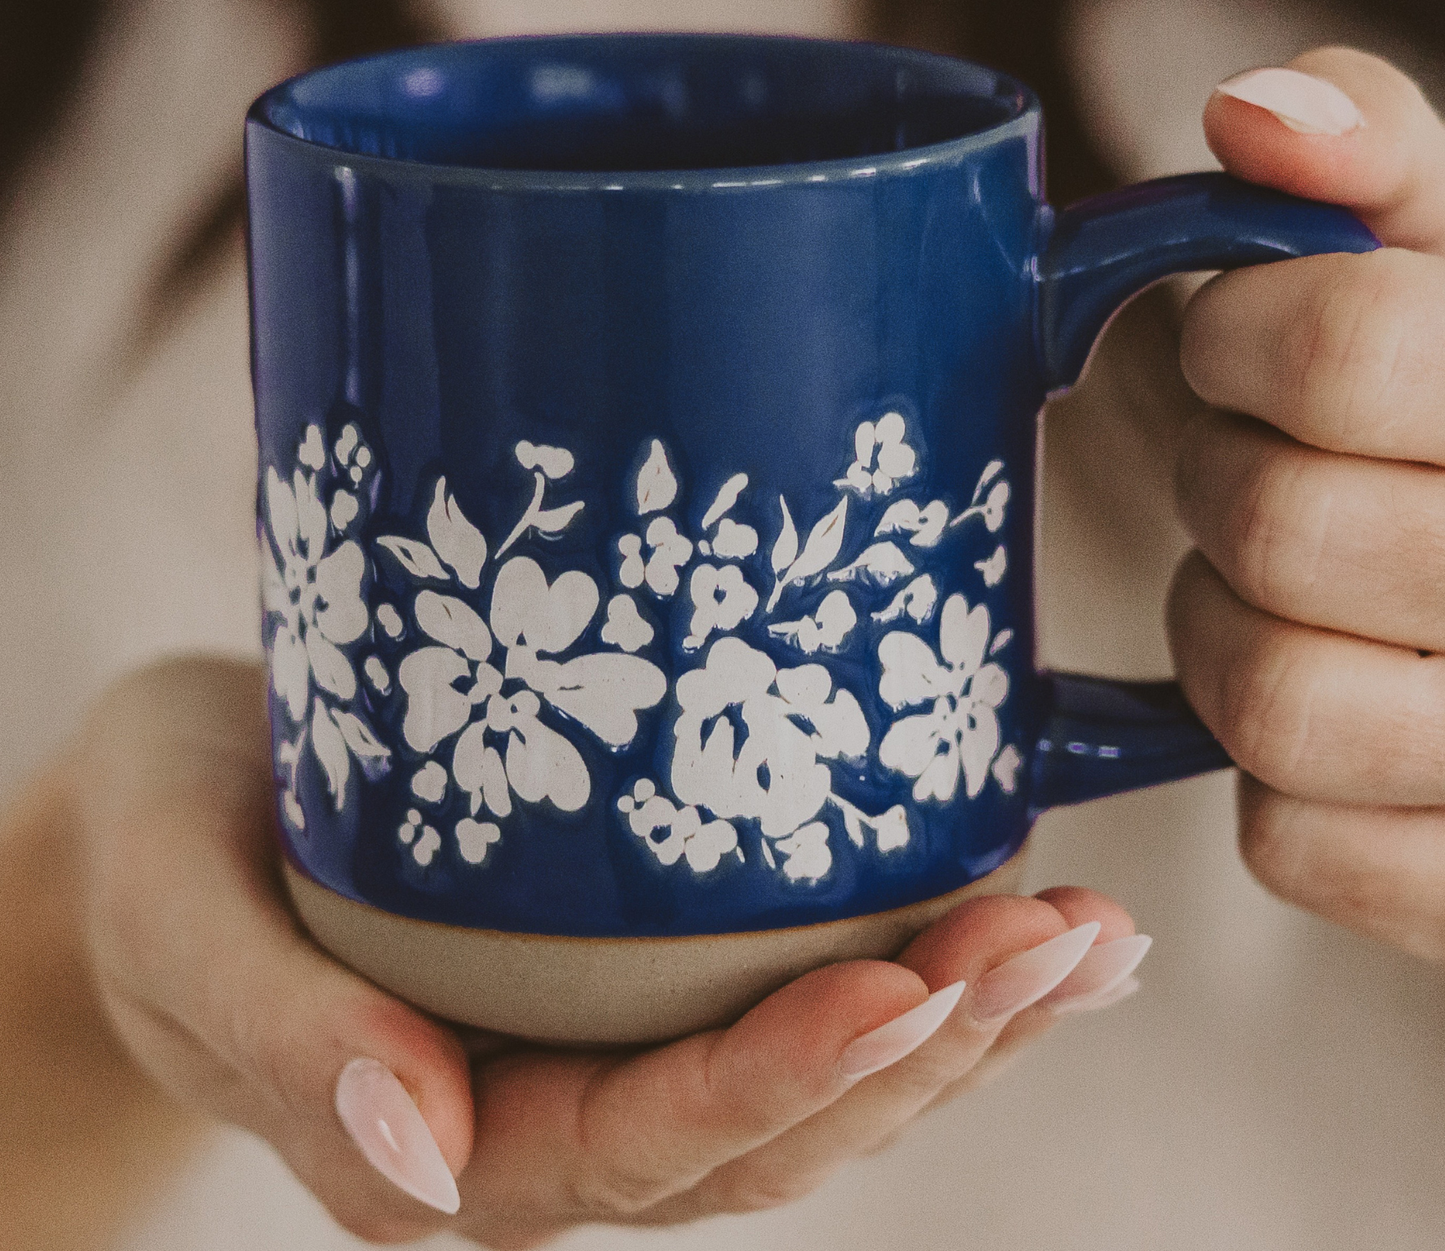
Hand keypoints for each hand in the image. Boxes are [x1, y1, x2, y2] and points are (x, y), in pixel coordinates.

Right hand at [77, 657, 1144, 1244]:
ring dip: (966, 1019)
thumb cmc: (169, 865)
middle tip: (1060, 938)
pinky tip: (1026, 918)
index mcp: (448, 1150)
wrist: (177, 818)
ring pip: (814, 1082)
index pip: (649, 1145)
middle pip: (772, 1127)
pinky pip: (797, 1004)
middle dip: (931, 1044)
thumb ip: (282, 1042)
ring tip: (1091, 935)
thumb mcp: (181, 931)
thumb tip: (425, 1149)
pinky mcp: (633, 981)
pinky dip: (923, 974)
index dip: (785, 1079)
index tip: (909, 989)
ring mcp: (605, 1060)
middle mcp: (552, 1127)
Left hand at [1169, 47, 1444, 961]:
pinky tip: (1351, 712)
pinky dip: (1282, 780)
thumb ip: (1385, 169)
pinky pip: (1289, 842)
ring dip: (1227, 635)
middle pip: (1272, 526)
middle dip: (1224, 481)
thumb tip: (1253, 116)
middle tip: (1265, 465)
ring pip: (1264, 699)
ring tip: (1287, 595)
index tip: (1242, 336)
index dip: (1239, 334)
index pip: (1340, 347)